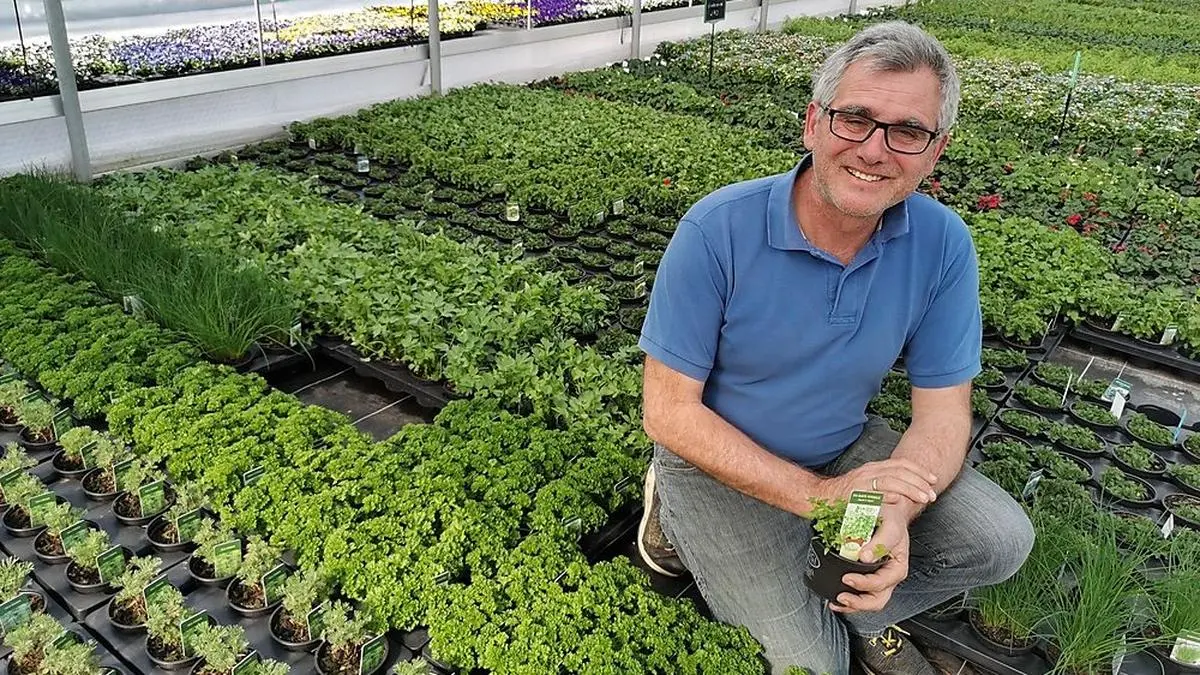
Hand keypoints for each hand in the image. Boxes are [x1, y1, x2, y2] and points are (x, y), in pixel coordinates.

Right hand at [810, 458, 937, 508]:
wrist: (816, 498)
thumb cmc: (841, 496)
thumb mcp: (865, 486)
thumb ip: (881, 485)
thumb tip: (901, 492)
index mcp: (873, 468)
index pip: (901, 464)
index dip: (919, 471)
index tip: (933, 480)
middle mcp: (868, 472)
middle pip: (900, 471)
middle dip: (919, 481)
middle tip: (932, 494)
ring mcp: (861, 482)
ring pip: (891, 480)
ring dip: (910, 489)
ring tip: (923, 498)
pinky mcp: (852, 495)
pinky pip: (871, 493)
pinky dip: (885, 495)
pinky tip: (897, 500)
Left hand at [830, 509, 909, 613]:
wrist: (887, 512)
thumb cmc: (890, 517)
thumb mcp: (889, 525)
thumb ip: (879, 541)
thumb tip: (864, 556)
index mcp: (898, 565)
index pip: (882, 581)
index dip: (864, 583)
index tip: (848, 578)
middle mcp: (890, 575)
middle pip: (878, 599)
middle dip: (859, 602)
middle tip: (842, 596)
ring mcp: (880, 578)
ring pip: (870, 601)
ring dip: (853, 605)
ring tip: (837, 602)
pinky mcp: (869, 577)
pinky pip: (862, 595)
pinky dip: (850, 600)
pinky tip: (836, 600)